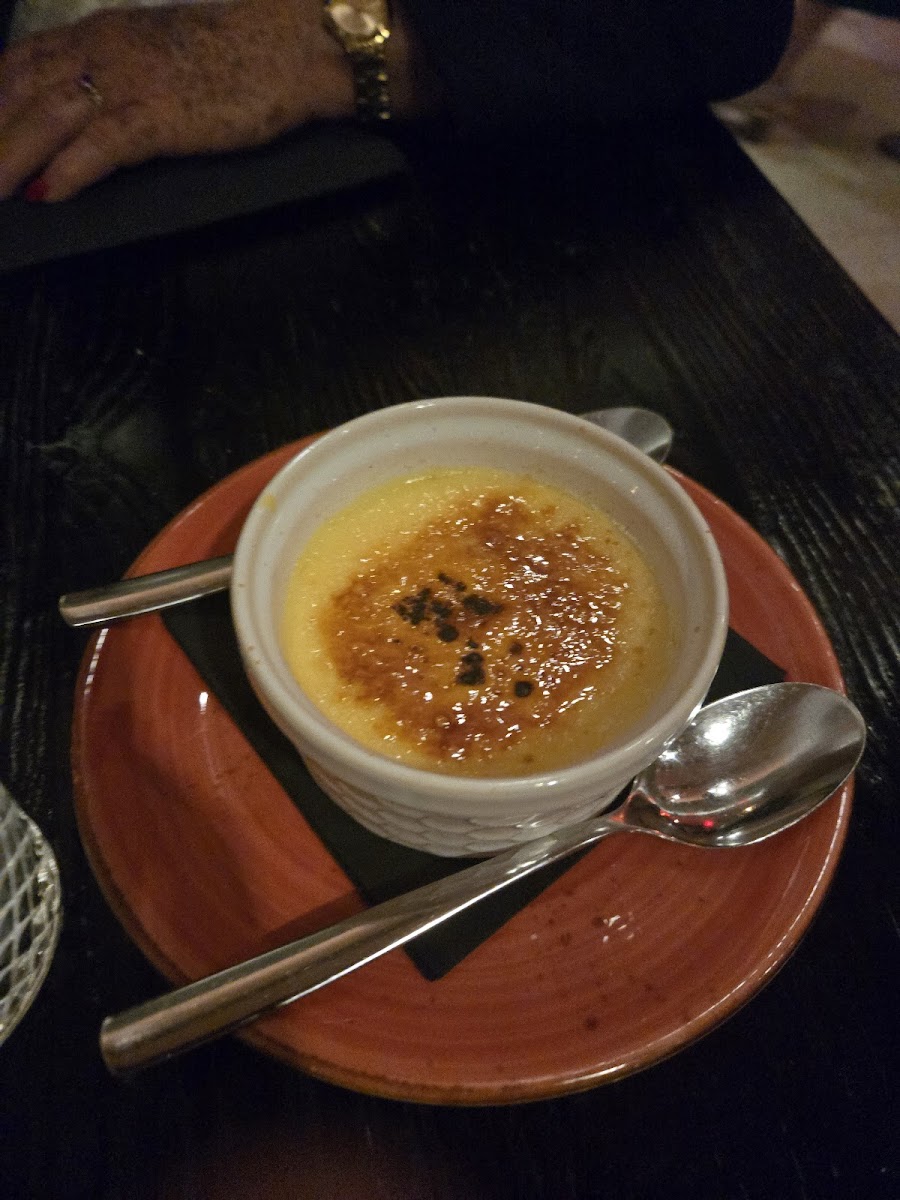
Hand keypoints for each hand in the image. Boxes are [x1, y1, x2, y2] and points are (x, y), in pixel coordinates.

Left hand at [0, 0, 356, 201]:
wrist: (292, 45)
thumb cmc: (237, 55)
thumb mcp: (160, 53)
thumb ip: (120, 74)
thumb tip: (93, 114)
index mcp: (99, 34)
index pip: (20, 65)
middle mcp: (102, 52)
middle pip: (19, 95)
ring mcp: (129, 83)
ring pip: (45, 121)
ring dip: (10, 159)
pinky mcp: (159, 118)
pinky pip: (99, 146)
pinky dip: (66, 172)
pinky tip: (45, 196)